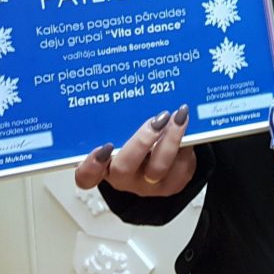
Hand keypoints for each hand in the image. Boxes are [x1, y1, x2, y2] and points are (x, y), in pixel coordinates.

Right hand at [74, 105, 195, 196]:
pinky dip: (186, 144)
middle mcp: (122, 178)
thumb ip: (121, 119)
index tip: (103, 147)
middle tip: (157, 119)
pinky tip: (187, 128)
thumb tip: (132, 89)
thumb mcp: (123, 129)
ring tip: (179, 117)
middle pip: (124, 168)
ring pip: (157, 168)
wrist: (163, 159)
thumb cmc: (136, 140)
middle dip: (141, 141)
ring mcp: (147, 184)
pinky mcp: (172, 184)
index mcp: (103, 165)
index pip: (86, 175)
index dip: (91, 165)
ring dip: (170, 139)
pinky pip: (179, 167)